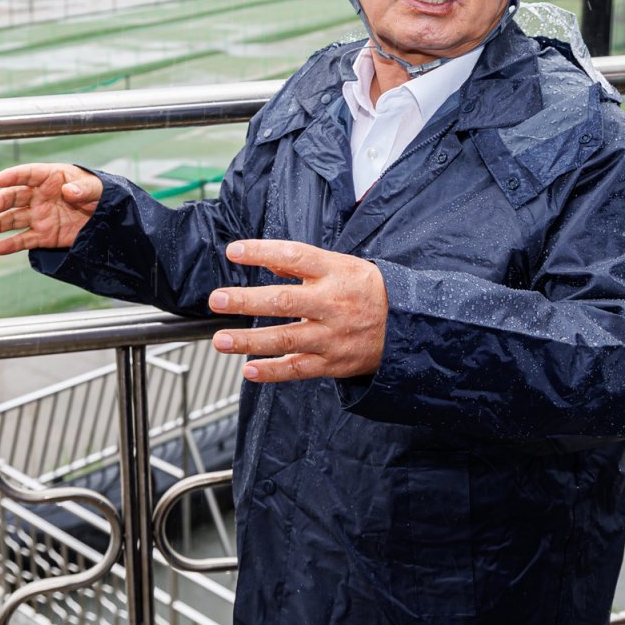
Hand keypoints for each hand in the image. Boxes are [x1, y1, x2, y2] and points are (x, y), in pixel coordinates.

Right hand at [0, 163, 101, 255]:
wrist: (109, 218)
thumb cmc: (101, 194)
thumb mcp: (98, 188)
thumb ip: (84, 188)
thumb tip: (69, 191)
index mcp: (51, 178)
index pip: (28, 174)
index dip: (13, 176)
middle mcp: (40, 196)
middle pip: (15, 196)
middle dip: (0, 202)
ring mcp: (40, 216)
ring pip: (14, 219)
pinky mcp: (44, 235)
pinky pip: (24, 240)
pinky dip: (10, 245)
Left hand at [209, 239, 387, 382]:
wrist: (407, 326)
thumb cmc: (368, 291)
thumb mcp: (342, 266)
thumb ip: (304, 265)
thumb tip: (269, 261)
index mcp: (334, 272)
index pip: (294, 256)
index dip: (262, 252)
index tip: (234, 252)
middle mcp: (331, 303)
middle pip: (283, 301)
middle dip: (246, 301)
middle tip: (217, 299)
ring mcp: (331, 335)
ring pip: (285, 339)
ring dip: (249, 341)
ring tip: (221, 340)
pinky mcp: (333, 362)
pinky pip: (298, 368)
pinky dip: (272, 372)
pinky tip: (248, 370)